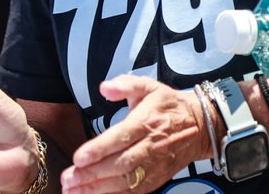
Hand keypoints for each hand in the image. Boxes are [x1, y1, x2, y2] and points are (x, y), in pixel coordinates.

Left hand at [61, 75, 211, 193]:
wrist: (200, 126)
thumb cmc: (169, 106)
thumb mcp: (149, 86)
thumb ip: (125, 84)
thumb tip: (105, 87)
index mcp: (146, 121)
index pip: (121, 137)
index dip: (99, 149)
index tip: (79, 157)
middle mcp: (150, 146)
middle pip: (119, 164)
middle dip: (92, 174)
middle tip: (68, 178)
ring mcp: (153, 165)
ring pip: (124, 182)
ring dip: (97, 189)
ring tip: (73, 191)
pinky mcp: (155, 179)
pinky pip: (133, 192)